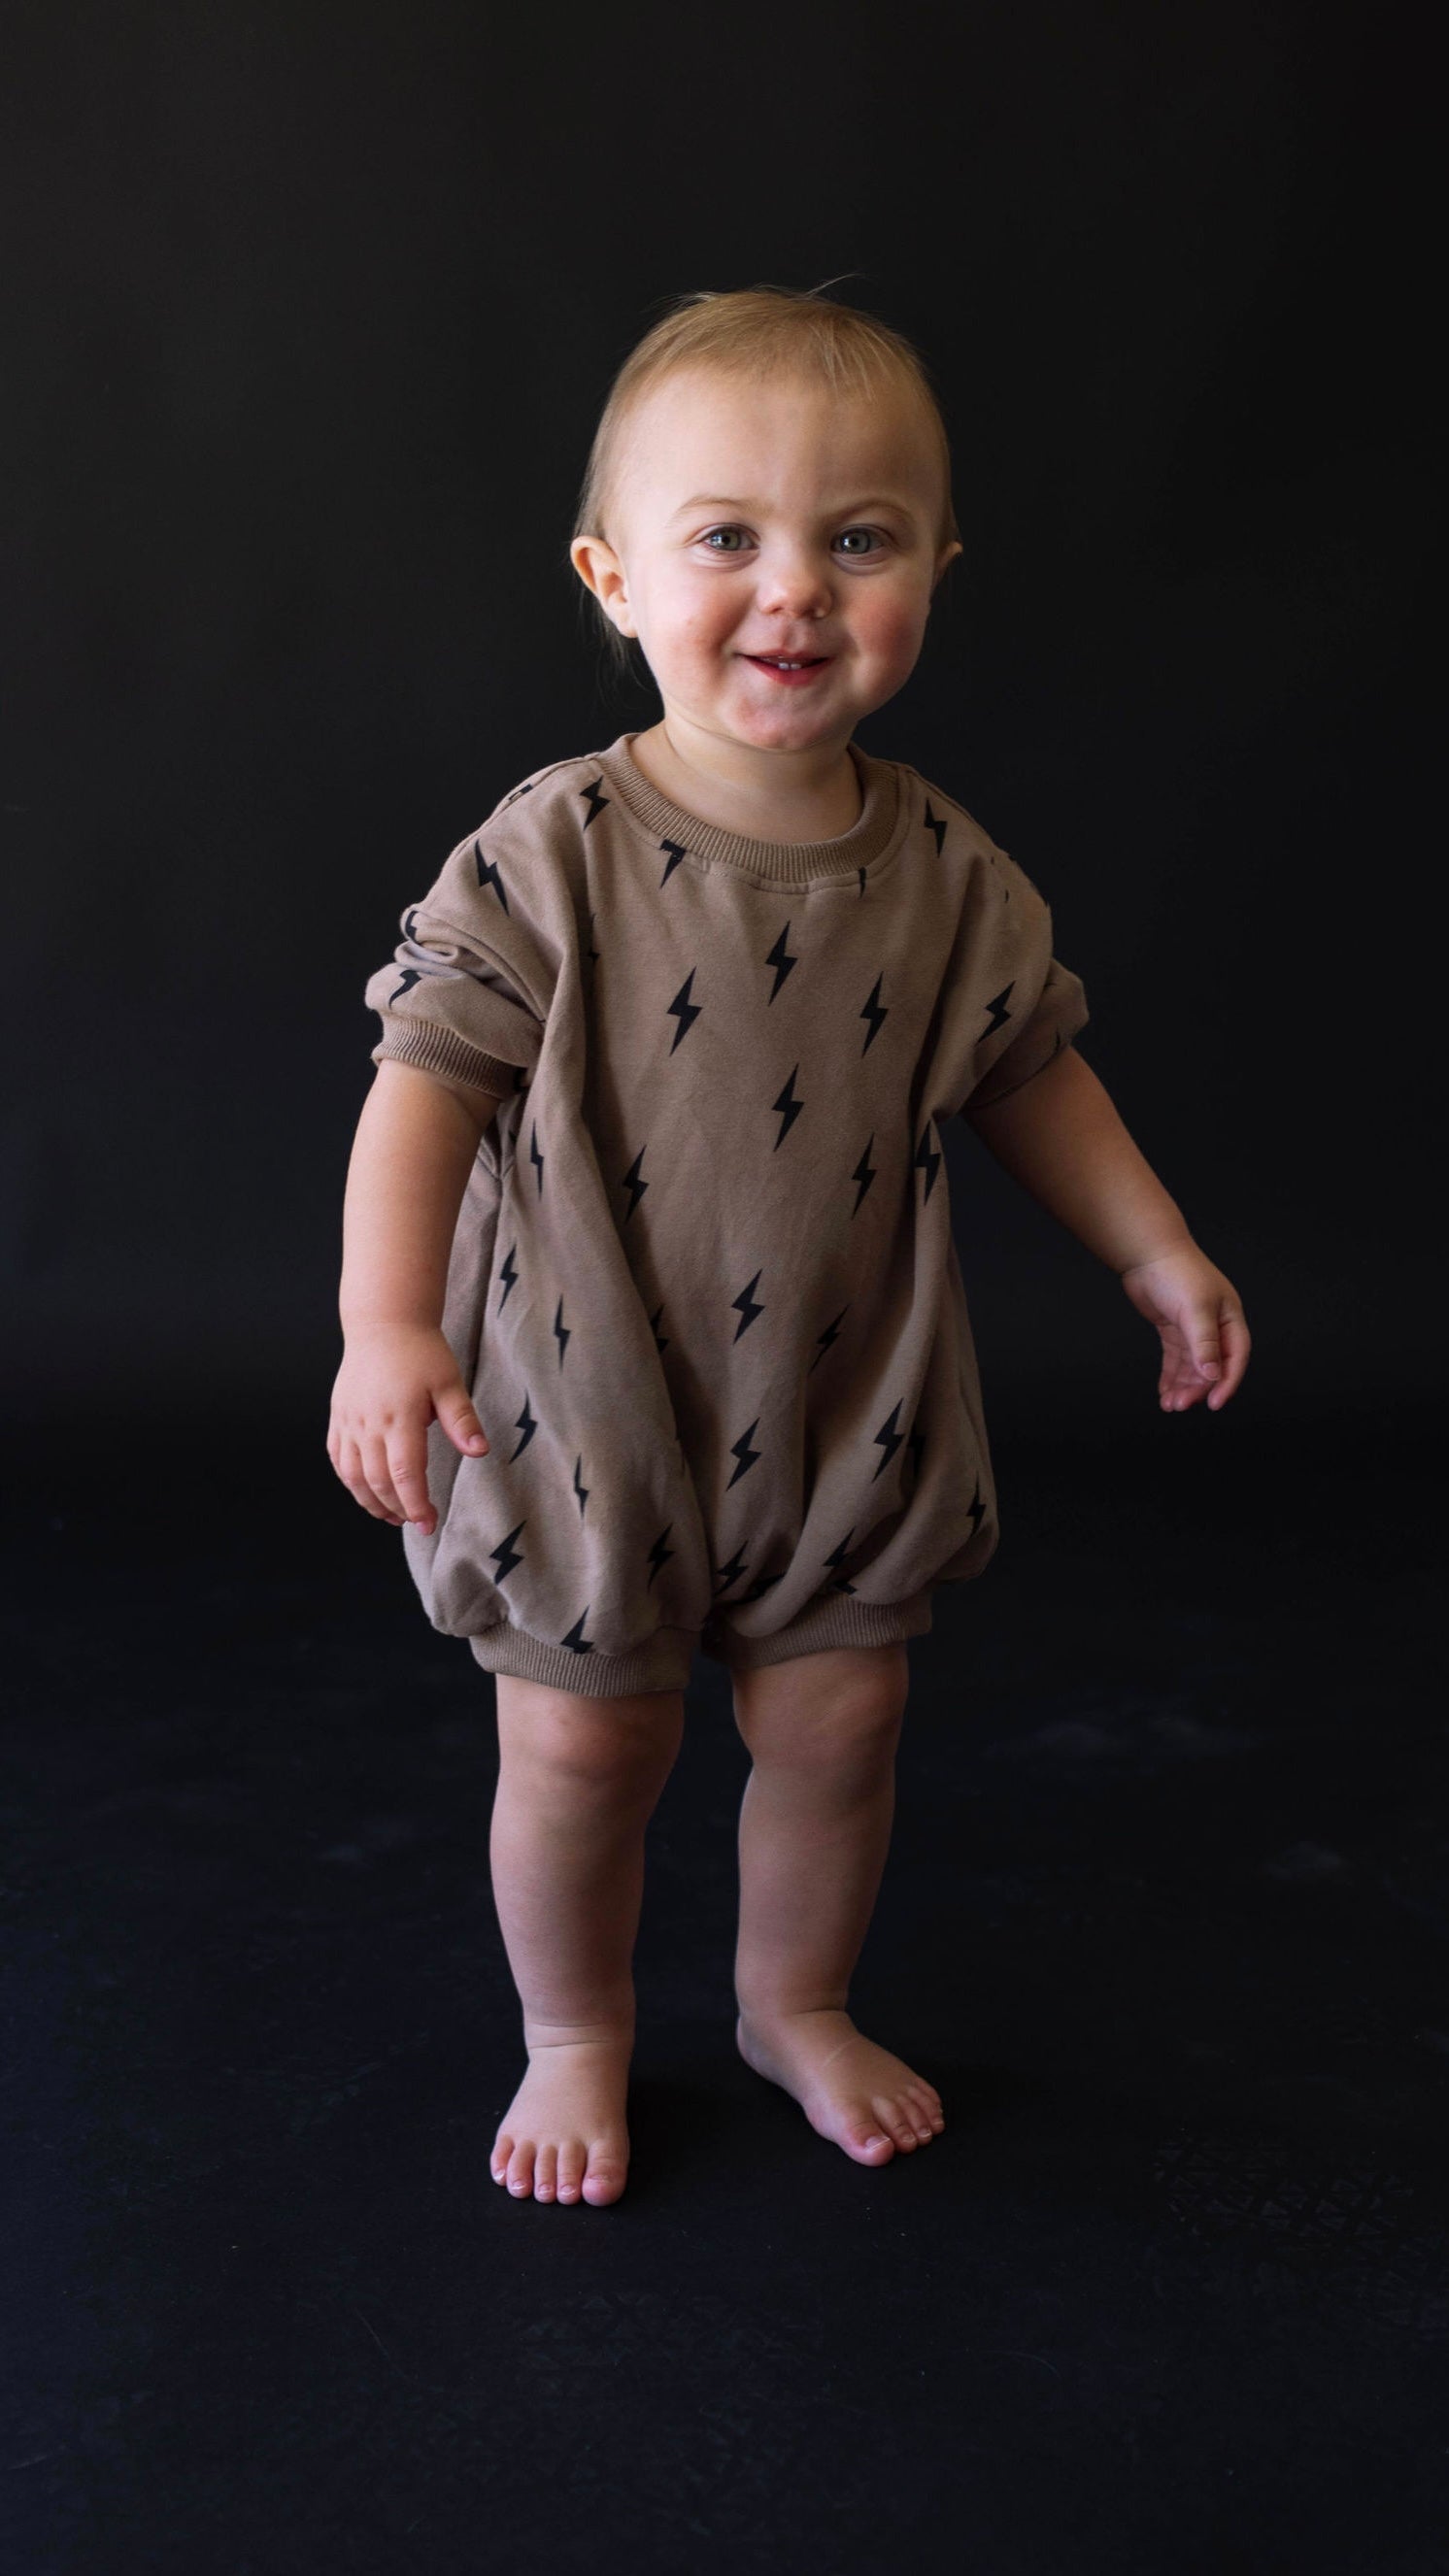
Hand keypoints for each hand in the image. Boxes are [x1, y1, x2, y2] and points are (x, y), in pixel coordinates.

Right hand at [327, 1323, 488, 1535]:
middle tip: (417, 1524)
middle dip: (398, 1509)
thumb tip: (480, 1451)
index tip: (428, 1523)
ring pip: (354, 1476)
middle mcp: (369, 1423)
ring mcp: (349, 1422)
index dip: (416, 1504)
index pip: (405, 1474)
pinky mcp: (338, 1417)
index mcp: (400, 1416)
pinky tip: (366, 1492)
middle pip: (378, 1481)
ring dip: (371, 1502)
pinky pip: (338, 1459)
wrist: (383, 1324)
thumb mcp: (449, 1381)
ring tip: (392, 1516)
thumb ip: (462, 1420)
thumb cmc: (420, 1351)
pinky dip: (350, 1482)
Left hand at [1119, 1242, 1250, 1413]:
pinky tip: (1164, 1391)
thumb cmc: (1178, 1272)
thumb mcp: (1195, 1309)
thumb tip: (1212, 1375)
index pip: (1236, 1357)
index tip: (1215, 1403)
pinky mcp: (1173, 1329)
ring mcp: (1193, 1327)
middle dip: (1197, 1388)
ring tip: (1170, 1404)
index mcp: (1229, 1318)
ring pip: (1191, 1365)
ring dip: (1182, 1385)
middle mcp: (1214, 1325)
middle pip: (1211, 1365)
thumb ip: (1204, 1343)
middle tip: (1181, 1405)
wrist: (1147, 1253)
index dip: (1227, 1382)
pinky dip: (1171, 1376)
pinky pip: (1175, 1359)